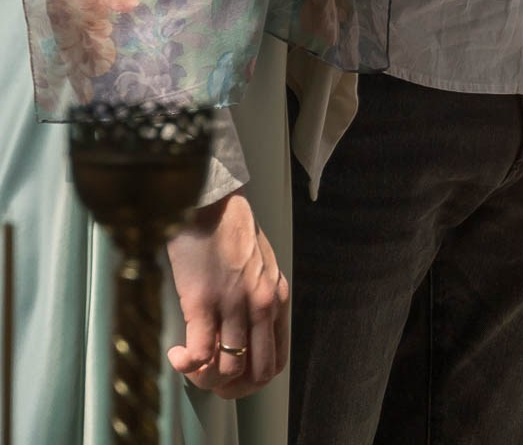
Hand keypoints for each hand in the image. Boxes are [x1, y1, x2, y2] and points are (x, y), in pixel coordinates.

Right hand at [166, 192, 289, 398]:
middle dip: (232, 388)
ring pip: (228, 370)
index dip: (252, 380)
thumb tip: (245, 334)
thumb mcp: (260, 265)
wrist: (210, 200)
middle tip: (208, 379)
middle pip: (257, 374)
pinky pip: (201, 355)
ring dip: (205, 378)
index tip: (232, 378)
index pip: (276, 360)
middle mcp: (262, 304)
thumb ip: (259, 298)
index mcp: (277, 297)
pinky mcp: (204, 302)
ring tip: (189, 364)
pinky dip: (187, 365)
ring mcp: (234, 304)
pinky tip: (177, 354)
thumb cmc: (229, 230)